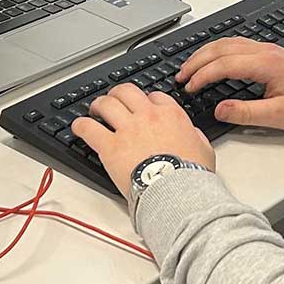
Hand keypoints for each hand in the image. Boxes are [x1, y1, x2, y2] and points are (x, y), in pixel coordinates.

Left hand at [72, 83, 214, 198]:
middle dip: (118, 94)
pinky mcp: (110, 146)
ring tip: (95, 110)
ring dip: (98, 105)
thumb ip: (196, 136)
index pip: (154, 96)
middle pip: (127, 92)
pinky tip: (78, 127)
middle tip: (113, 101)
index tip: (141, 106)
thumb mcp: (204, 148)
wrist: (177, 191)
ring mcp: (127, 129)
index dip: (145, 99)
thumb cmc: (191, 174)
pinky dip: (81, 125)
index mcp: (171, 115)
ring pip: (106, 104)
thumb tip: (193, 134)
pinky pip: (89, 128)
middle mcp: (148, 116)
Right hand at [174, 37, 283, 131]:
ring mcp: (265, 48)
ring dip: (205, 53)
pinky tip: (210, 59)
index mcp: (265, 64)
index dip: (202, 75)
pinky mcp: (267, 51)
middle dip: (196, 61)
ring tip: (189, 68)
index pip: (224, 64)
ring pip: (226, 42)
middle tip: (181, 76)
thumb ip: (247, 113)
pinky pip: (235, 44)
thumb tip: (220, 109)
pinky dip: (217, 50)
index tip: (189, 87)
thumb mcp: (278, 116)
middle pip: (220, 48)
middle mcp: (263, 51)